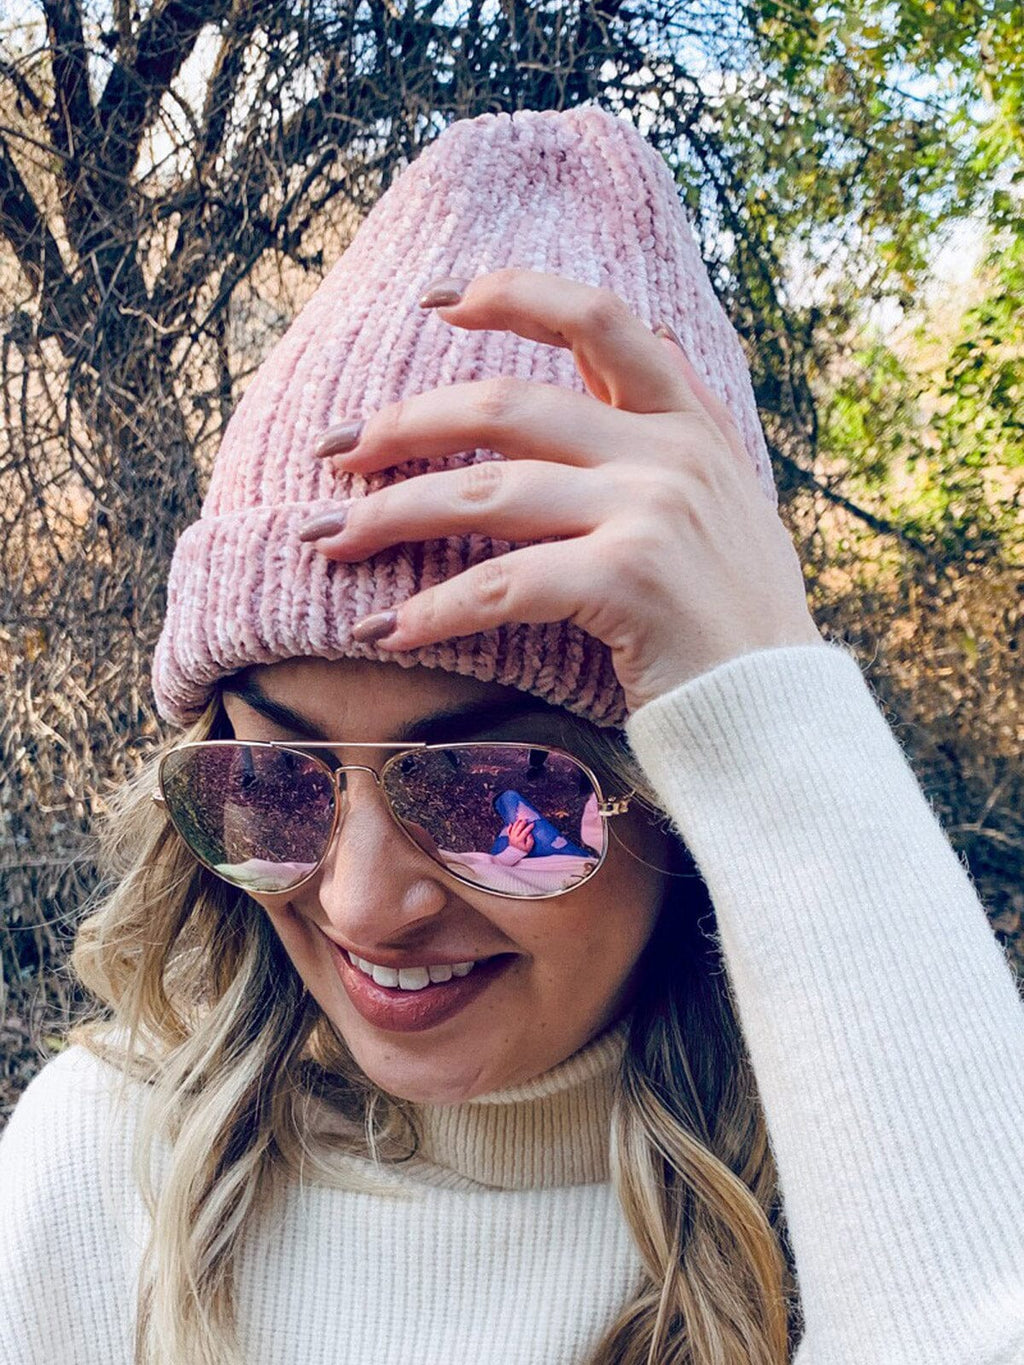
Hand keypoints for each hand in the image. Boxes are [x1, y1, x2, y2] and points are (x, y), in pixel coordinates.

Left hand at [304, 268, 823, 714]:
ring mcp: (652, 510)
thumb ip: (673, 439)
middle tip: (333, 452)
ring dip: (389, 514)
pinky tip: (383, 631)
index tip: (438, 300)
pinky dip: (432, 609)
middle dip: (403, 423)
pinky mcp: (629, 578)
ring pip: (486, 490)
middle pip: (506, 406)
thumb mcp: (724, 508)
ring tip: (326, 540)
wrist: (783, 716)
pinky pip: (501, 584)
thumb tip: (621, 371)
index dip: (514, 294)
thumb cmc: (736, 626)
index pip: (598, 321)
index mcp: (688, 425)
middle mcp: (670, 453)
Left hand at [507, 817, 534, 853]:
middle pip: (518, 828)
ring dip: (517, 823)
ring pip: (513, 827)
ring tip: (521, 820)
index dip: (529, 827)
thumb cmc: (522, 851)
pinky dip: (509, 826)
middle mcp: (515, 837)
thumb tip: (530, 835)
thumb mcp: (529, 847)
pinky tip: (511, 823)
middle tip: (526, 820)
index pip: (525, 832)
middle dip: (523, 823)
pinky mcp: (509, 836)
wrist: (515, 854)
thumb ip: (530, 841)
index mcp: (520, 840)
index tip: (532, 824)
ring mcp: (511, 836)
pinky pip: (508, 830)